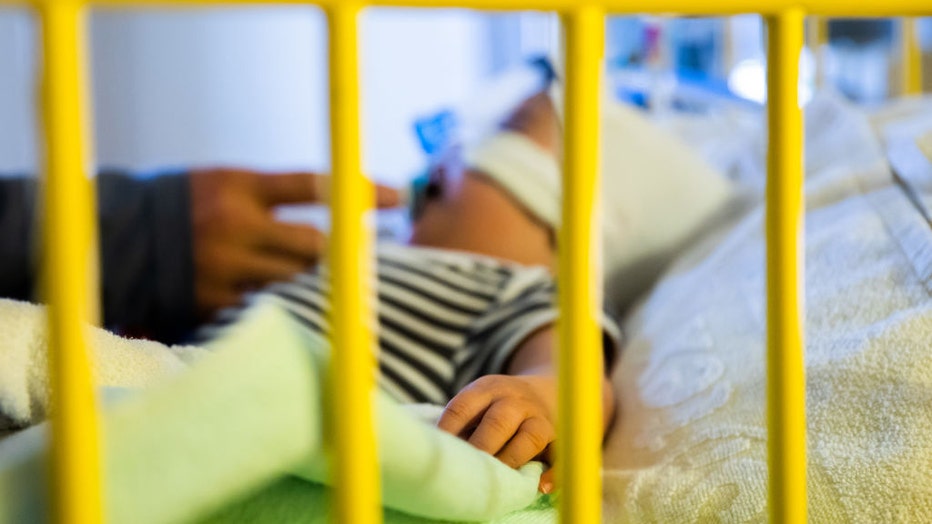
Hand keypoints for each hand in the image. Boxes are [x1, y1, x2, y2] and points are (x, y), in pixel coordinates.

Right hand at [189, 168, 400, 315]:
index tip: (401, 196)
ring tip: (347, 293)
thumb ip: (273, 196)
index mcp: (239, 186)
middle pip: (315, 244)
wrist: (114, 240)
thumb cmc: (181, 205)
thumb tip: (338, 207)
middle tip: (372, 260)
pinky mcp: (212, 302)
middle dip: (347, 253)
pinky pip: (266, 308)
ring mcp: (224, 267)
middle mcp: (235, 225)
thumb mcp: (223, 182)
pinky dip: (287, 308)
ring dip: (323, 286)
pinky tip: (305, 314)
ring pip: (295, 281)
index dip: (359, 190)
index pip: (314, 185)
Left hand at [437, 374, 556, 492]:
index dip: (449, 428)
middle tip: (468, 468)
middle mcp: (516, 400)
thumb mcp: (481, 400)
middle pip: (499, 421)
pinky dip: (553, 472)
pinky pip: (560, 455)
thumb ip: (465, 420)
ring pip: (531, 437)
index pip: (465, 406)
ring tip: (496, 478)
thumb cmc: (498, 406)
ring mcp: (539, 418)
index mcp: (489, 388)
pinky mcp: (558, 437)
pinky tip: (540, 486)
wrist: (546, 391)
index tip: (439, 450)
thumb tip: (443, 450)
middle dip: (482, 445)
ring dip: (511, 458)